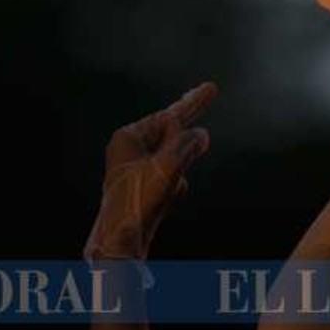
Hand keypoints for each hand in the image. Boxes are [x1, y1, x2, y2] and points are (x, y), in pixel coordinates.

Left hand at [84, 82, 216, 260]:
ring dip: (181, 165)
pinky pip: (169, 178)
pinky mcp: (142, 189)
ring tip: (169, 182)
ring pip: (172, 158)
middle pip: (170, 134)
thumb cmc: (137, 200)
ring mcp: (135, 171)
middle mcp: (129, 151)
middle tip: (207, 95)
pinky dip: (175, 184)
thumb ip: (188, 145)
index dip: (192, 102)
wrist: (119, 242)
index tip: (210, 87)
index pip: (168, 115)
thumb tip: (201, 134)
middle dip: (185, 135)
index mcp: (128, 138)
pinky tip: (169, 198)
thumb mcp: (169, 165)